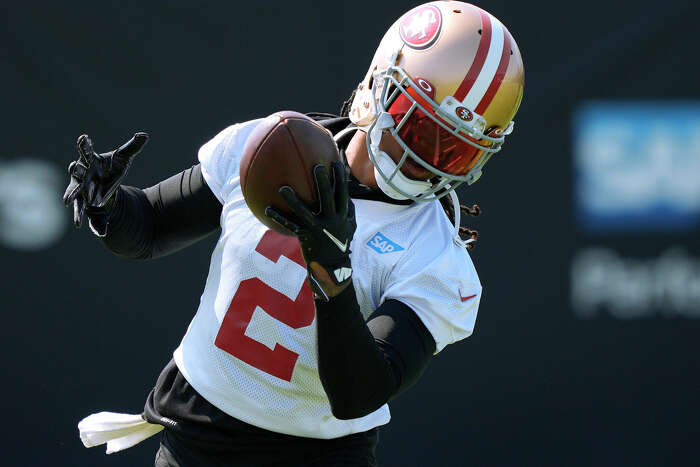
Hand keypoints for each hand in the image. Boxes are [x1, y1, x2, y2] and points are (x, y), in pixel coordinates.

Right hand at [62, 132, 147, 233]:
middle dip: (75, 170)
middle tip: (73, 167)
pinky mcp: (83, 200)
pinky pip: (80, 208)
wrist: (108, 184)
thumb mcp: (124, 158)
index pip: (86, 150)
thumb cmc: (112, 167)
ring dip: (71, 194)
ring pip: (74, 190)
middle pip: (77, 170)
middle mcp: (83, 172)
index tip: (83, 138)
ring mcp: (81, 187)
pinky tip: (78, 224)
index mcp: (91, 160)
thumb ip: (133, 147)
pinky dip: (79, 216)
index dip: (84, 144)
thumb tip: (145, 135)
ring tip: (67, 201)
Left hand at [265, 162, 355, 299]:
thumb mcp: (350, 228)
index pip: (343, 194)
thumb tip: (347, 195)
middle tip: (316, 167)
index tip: (336, 163)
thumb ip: (349, 212)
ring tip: (282, 188)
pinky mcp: (306, 237)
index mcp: (342, 216)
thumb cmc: (340, 244)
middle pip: (327, 198)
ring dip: (293, 200)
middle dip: (323, 182)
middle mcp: (331, 221)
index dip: (340, 179)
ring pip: (304, 212)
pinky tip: (267, 209)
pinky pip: (290, 225)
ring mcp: (318, 229)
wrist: (333, 267)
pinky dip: (279, 217)